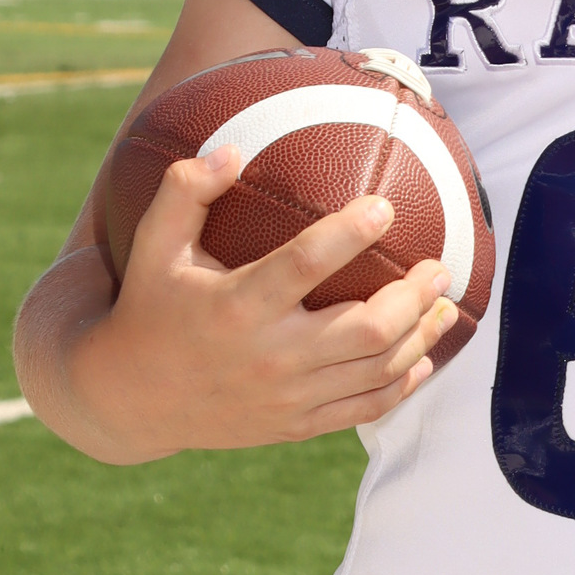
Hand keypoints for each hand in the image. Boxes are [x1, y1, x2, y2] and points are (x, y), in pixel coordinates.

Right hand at [63, 145, 456, 460]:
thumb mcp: (153, 246)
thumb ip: (187, 191)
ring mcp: (287, 397)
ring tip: (444, 305)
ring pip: (377, 370)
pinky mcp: (296, 426)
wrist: (130, 399)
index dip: (350, 232)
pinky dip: (402, 383)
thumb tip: (233, 148)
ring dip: (422, 336)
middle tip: (437, 267)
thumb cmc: (150, 307)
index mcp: (237, 306)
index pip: (306, 263)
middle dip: (413, 296)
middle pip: (366, 328)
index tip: (384, 207)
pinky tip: (422, 357)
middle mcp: (269, 356)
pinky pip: (365, 407)